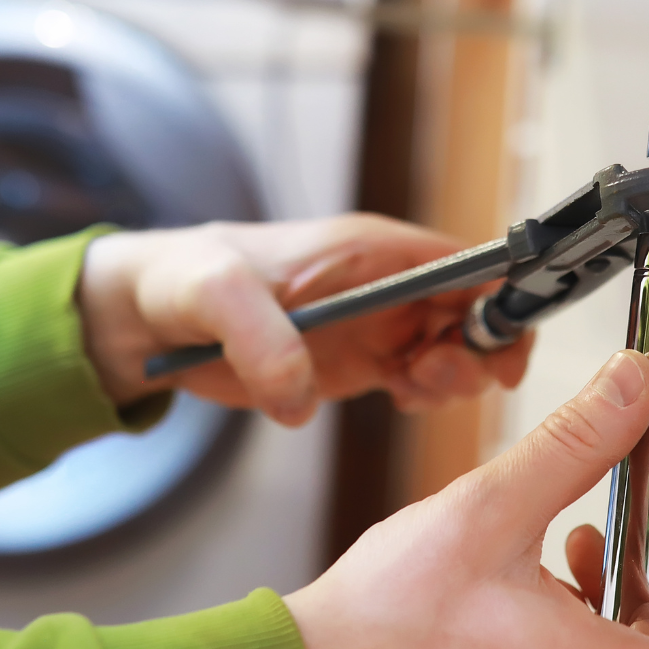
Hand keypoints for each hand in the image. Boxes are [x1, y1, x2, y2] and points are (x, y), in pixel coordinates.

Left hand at [76, 214, 532, 425]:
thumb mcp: (213, 294)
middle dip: (480, 349)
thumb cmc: (183, 280)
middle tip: (432, 377)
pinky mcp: (358, 363)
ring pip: (456, 350)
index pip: (466, 262)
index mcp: (369, 248)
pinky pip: (419, 380)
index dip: (500, 297)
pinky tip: (398, 399)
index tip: (501, 345)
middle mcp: (386, 284)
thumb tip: (300, 395)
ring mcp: (377, 325)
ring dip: (453, 377)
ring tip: (410, 389)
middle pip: (476, 311)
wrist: (147, 318)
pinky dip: (424, 396)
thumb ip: (258, 337)